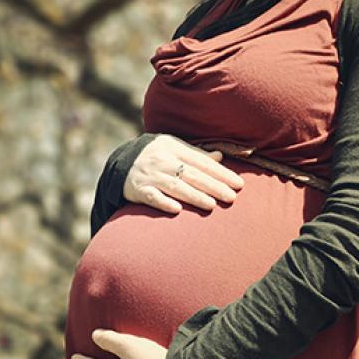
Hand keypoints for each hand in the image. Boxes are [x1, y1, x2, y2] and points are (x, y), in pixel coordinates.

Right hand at [124, 134, 244, 213]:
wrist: (121, 163)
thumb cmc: (155, 156)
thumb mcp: (174, 148)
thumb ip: (196, 154)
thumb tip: (220, 156)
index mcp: (174, 148)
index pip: (202, 162)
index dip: (221, 173)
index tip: (238, 183)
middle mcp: (162, 161)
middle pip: (192, 175)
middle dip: (213, 186)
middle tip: (232, 197)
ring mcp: (150, 176)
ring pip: (175, 187)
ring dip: (194, 196)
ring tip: (212, 205)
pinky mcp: (138, 190)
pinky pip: (152, 197)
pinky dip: (163, 203)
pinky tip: (177, 210)